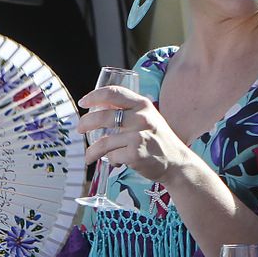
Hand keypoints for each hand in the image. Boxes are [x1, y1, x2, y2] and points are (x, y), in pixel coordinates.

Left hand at [78, 85, 197, 187]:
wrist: (177, 163)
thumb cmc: (158, 140)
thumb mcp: (148, 118)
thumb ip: (129, 111)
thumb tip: (99, 107)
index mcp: (143, 105)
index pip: (113, 93)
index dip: (94, 96)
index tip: (83, 102)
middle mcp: (141, 118)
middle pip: (103, 116)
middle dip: (85, 123)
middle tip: (80, 129)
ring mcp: (139, 136)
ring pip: (104, 142)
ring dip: (92, 150)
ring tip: (89, 155)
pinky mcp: (136, 154)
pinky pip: (112, 157)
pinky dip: (111, 161)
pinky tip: (114, 163)